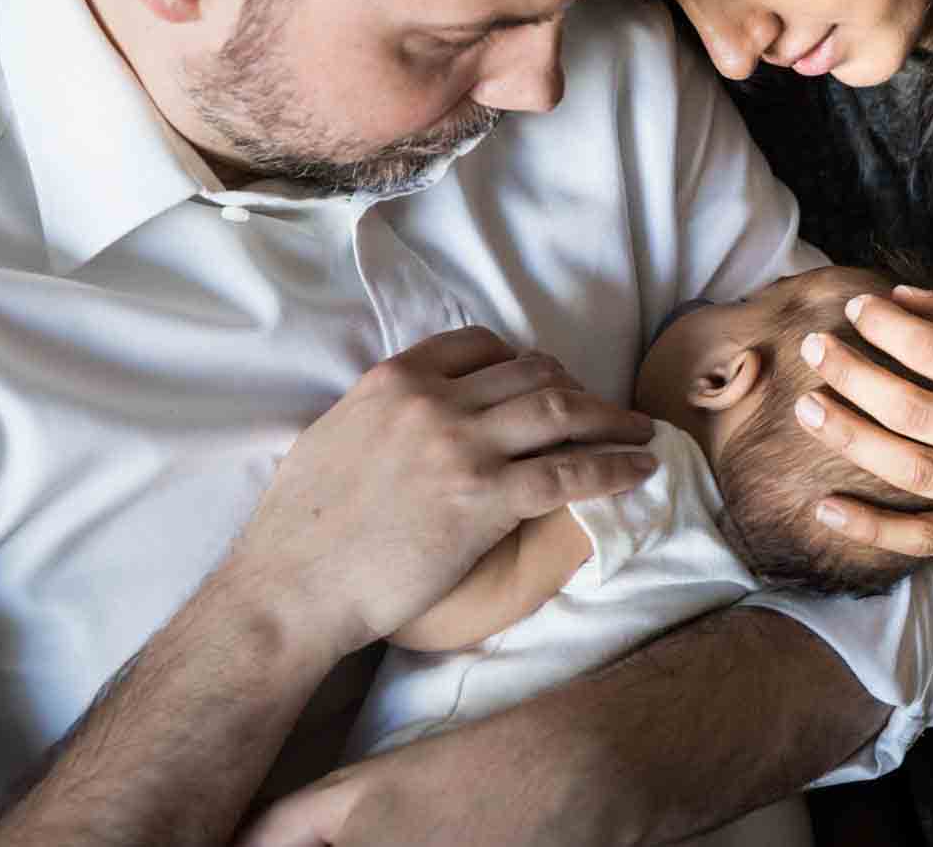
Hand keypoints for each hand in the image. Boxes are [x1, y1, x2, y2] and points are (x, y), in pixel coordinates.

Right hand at [228, 326, 656, 658]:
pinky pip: (569, 472)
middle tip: (604, 410)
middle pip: (533, 373)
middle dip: (577, 387)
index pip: (480, 344)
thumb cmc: (299, 528)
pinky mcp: (486, 500)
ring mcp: (463, 448)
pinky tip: (638, 470)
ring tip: (640, 431)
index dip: (523, 360)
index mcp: (395, 379)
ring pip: (561, 412)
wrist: (292, 588)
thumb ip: (382, 411)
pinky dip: (613, 467)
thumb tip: (411, 411)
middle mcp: (434, 402)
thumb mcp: (333, 434)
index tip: (546, 380)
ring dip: (611, 420)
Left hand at [794, 285, 932, 560]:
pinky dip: (870, 527)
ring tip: (807, 408)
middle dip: (855, 376)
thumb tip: (899, 296)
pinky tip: (824, 506)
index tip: (855, 307)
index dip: (891, 328)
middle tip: (813, 348)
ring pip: (910, 468)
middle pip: (915, 410)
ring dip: (851, 437)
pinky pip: (920, 538)